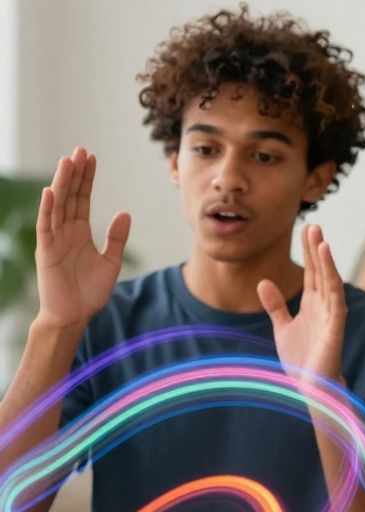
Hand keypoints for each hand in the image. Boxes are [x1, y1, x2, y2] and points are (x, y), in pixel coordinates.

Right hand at [34, 147, 130, 326]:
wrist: (75, 315)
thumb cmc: (90, 291)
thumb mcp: (111, 261)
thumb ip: (117, 238)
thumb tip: (124, 212)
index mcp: (80, 232)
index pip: (83, 198)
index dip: (87, 179)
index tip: (91, 158)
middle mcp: (65, 231)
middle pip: (70, 196)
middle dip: (75, 174)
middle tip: (81, 150)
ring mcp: (54, 239)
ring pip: (57, 205)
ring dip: (61, 183)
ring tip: (67, 161)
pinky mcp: (46, 251)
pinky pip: (46, 226)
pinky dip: (47, 209)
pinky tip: (50, 191)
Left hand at [259, 224, 346, 382]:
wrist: (312, 388)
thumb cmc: (302, 361)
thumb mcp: (282, 328)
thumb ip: (275, 306)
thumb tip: (264, 282)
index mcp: (313, 305)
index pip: (312, 272)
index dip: (309, 251)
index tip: (306, 229)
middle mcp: (324, 306)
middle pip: (321, 271)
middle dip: (317, 249)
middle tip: (313, 224)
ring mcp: (331, 315)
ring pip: (329, 280)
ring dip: (325, 259)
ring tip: (320, 237)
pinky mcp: (336, 326)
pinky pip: (335, 297)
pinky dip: (332, 278)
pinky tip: (327, 263)